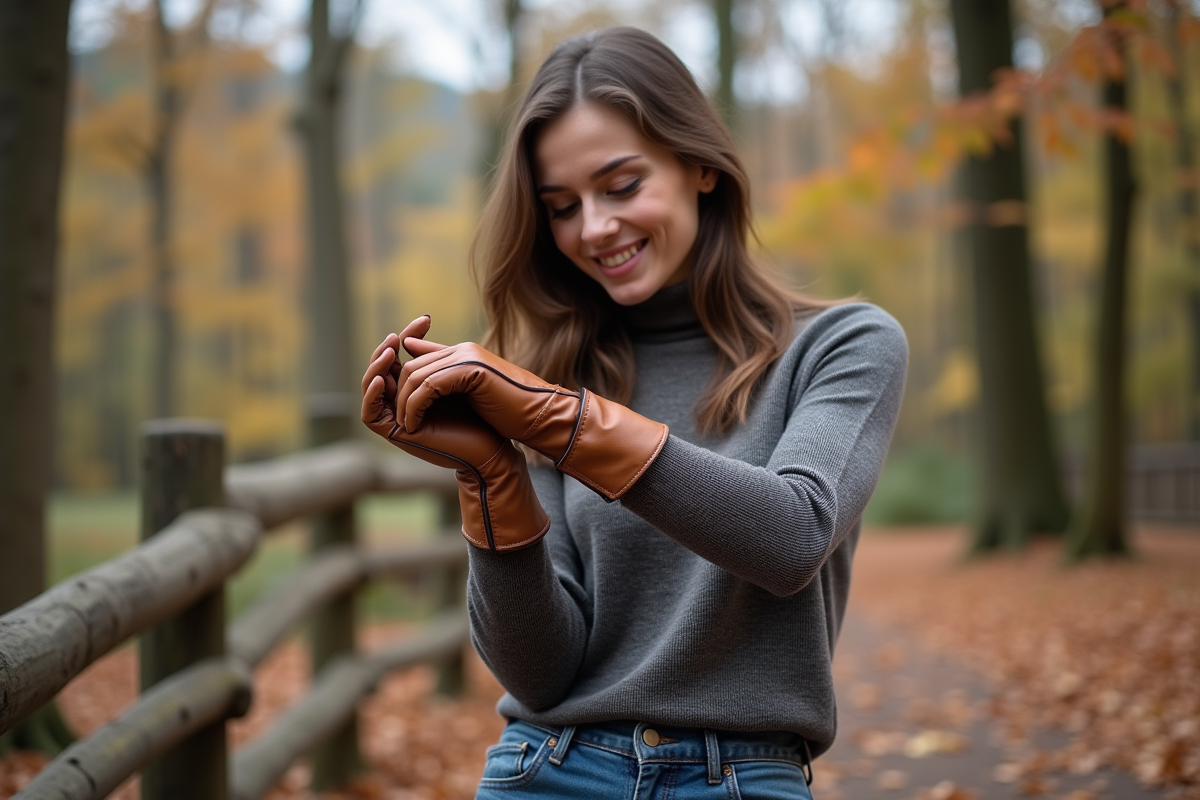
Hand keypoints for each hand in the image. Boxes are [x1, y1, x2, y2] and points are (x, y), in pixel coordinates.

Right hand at [361, 319, 548, 550]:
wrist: (491, 447)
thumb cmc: (479, 413)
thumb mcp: (454, 376)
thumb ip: (434, 357)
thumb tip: (414, 331)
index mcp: (417, 386)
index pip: (402, 356)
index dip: (408, 335)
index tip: (426, 319)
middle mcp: (403, 400)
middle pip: (381, 368)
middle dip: (386, 349)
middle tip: (398, 335)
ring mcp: (397, 417)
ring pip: (371, 388)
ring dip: (375, 368)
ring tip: (390, 352)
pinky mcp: (395, 434)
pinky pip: (370, 414)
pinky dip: (372, 395)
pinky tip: (383, 378)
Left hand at [395, 340, 668, 499]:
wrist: (541, 419)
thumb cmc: (512, 416)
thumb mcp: (474, 400)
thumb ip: (451, 387)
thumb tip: (431, 393)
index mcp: (464, 354)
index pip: (419, 355)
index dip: (402, 379)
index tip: (399, 406)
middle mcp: (463, 350)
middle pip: (412, 365)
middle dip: (398, 394)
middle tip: (397, 421)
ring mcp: (466, 357)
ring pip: (415, 374)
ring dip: (405, 403)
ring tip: (405, 427)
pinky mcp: (468, 370)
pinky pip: (427, 385)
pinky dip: (415, 407)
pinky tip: (414, 426)